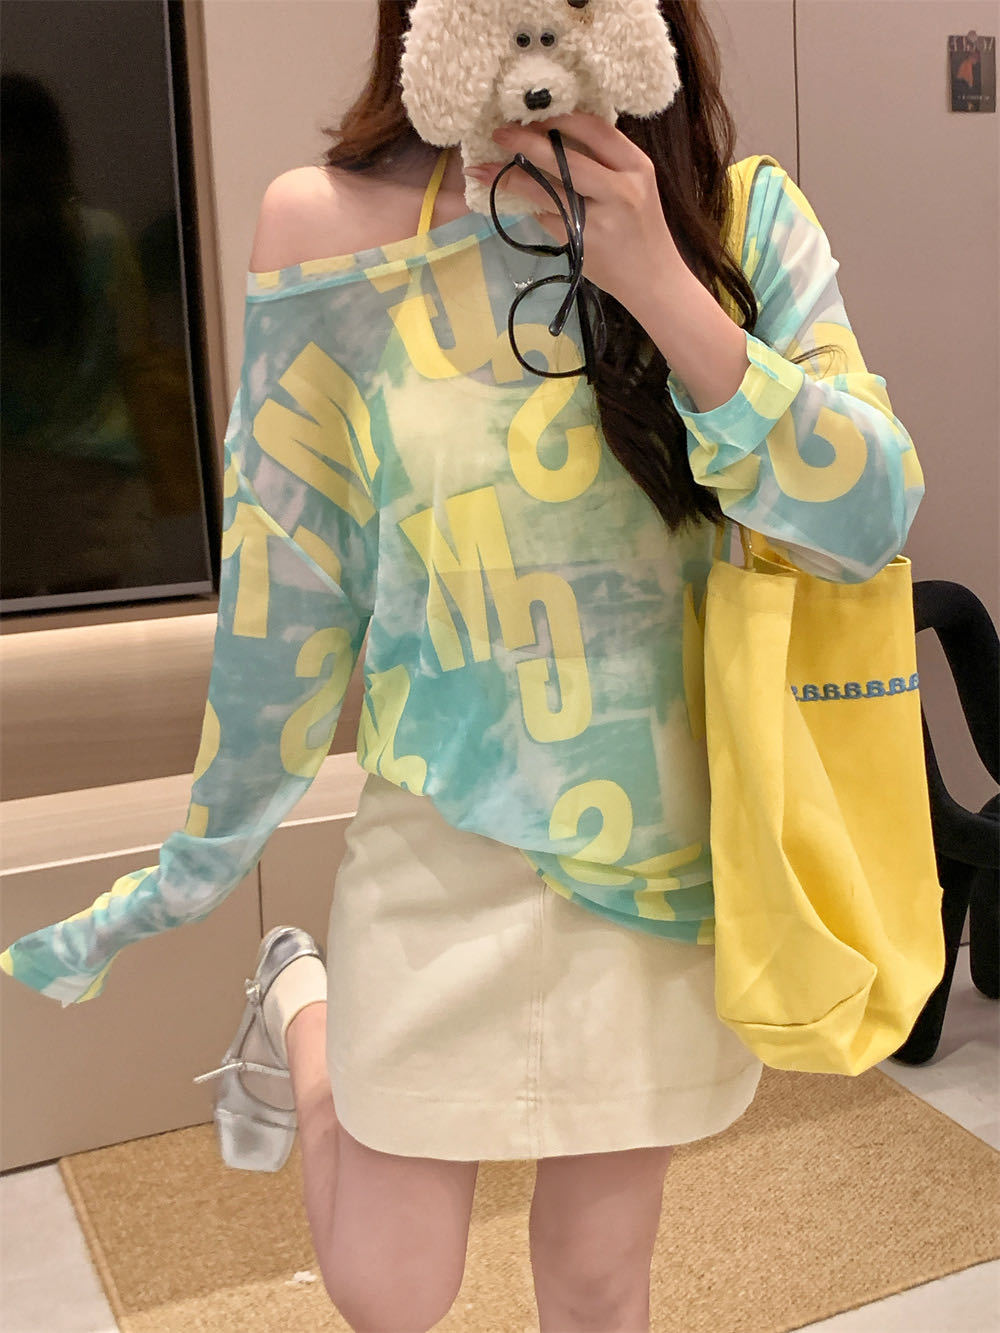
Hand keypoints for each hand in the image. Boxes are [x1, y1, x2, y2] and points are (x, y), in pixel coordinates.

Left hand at [466, 111, 687, 310]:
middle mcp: (620, 189)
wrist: (653, 280)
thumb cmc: (639, 228)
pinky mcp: (582, 243)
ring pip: (547, 190)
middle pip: (565, 158)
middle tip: (499, 133)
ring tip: (482, 169)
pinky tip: (510, 201)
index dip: (558, 117)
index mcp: (636, 165)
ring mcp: (600, 218)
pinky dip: (529, 208)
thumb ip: (604, 162)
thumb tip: (552, 135)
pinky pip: (547, 218)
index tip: (530, 113)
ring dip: (511, 178)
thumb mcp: (634, 187)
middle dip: (526, 143)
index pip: (593, 128)